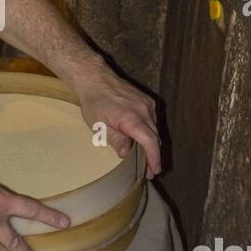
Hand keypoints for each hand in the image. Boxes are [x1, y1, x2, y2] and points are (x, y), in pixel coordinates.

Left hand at [75, 59, 160, 179]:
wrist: (96, 78)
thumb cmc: (94, 102)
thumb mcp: (99, 125)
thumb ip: (115, 139)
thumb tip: (126, 154)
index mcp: (132, 118)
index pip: (150, 141)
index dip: (154, 157)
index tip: (155, 170)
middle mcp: (144, 110)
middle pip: (155, 138)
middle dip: (154, 156)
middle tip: (150, 172)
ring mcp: (147, 104)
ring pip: (156, 129)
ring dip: (153, 145)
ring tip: (148, 160)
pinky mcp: (147, 101)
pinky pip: (153, 120)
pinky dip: (151, 132)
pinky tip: (145, 142)